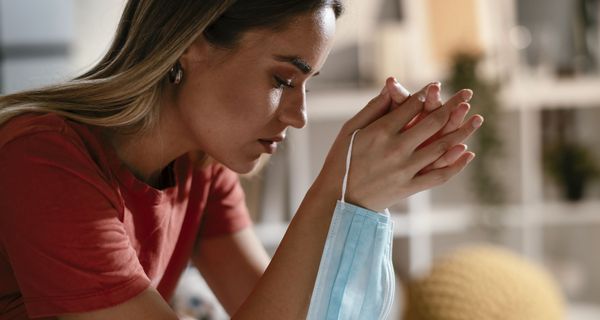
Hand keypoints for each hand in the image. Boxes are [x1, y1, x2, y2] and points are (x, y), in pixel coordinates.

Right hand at [315, 79, 482, 211]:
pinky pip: (438, 175)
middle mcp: (396, 149)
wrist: (339, 198)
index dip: (427, 94)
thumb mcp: (350, 129)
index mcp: (381, 131)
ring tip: (478, 119)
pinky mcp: (409, 187)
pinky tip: (468, 152)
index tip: (437, 86)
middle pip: (433, 123)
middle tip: (467, 95)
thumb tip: (392, 87)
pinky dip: (456, 165)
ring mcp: (405, 170)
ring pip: (442, 148)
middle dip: (453, 106)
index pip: (412, 106)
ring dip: (463, 132)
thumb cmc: (341, 159)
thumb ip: (374, 108)